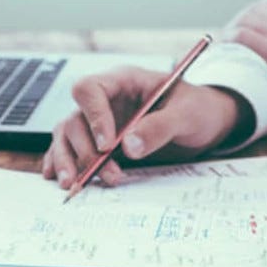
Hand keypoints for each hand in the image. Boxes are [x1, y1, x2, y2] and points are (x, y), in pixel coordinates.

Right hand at [42, 66, 249, 187]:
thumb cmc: (198, 109)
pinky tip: (60, 178)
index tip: (108, 146)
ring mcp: (100, 122)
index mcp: (123, 81)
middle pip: (75, 119)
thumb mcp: (187, 114)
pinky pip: (71, 149)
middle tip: (109, 174)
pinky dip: (62, 163)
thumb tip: (128, 146)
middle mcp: (106, 100)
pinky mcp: (99, 142)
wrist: (206, 123)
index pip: (90, 90)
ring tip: (73, 185)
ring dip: (68, 161)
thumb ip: (160, 127)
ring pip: (67, 136)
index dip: (93, 117)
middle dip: (86, 150)